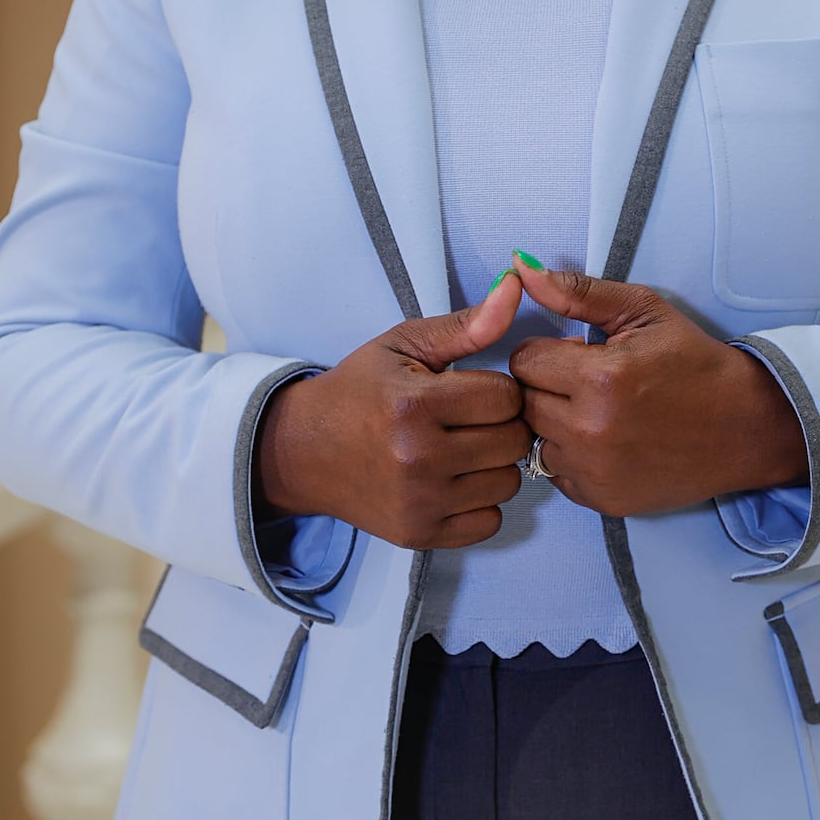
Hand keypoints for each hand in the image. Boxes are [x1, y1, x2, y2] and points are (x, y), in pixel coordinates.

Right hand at [256, 273, 530, 550]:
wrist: (303, 450)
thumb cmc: (358, 392)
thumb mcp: (404, 345)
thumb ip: (467, 323)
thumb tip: (517, 284)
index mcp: (415, 404)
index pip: (507, 397)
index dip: (497, 388)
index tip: (471, 389)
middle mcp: (418, 458)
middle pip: (514, 441)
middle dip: (500, 424)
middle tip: (469, 419)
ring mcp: (420, 502)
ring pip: (509, 482)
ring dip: (493, 464)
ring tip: (460, 448)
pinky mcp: (420, 535)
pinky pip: (490, 521)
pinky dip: (481, 502)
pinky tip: (454, 480)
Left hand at [507, 263, 809, 517]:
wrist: (744, 425)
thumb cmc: (694, 364)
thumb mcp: (643, 311)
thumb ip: (577, 292)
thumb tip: (521, 270)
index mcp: (599, 377)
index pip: (524, 360)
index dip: (548, 353)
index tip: (578, 355)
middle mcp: (590, 430)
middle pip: (525, 402)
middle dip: (549, 387)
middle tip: (590, 383)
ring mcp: (596, 471)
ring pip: (537, 439)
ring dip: (558, 425)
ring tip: (600, 413)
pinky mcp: (603, 499)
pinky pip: (558, 473)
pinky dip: (574, 458)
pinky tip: (608, 442)